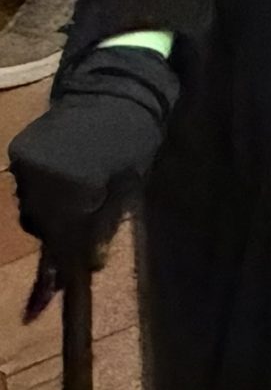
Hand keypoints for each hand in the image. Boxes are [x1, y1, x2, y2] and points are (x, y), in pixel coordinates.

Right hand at [10, 43, 180, 261]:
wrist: (113, 88)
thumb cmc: (134, 137)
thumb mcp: (130, 184)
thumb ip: (107, 224)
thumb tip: (90, 265)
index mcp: (74, 186)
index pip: (64, 239)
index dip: (60, 270)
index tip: (48, 302)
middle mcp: (41, 178)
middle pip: (44, 227)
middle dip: (58, 245)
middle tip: (59, 278)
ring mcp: (25, 165)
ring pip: (33, 210)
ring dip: (51, 221)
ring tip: (70, 224)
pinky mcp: (19, 153)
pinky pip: (27, 189)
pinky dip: (43, 198)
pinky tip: (61, 199)